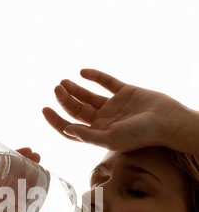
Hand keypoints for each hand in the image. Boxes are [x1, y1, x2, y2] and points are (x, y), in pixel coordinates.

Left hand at [43, 69, 193, 152]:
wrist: (166, 121)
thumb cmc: (140, 135)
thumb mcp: (111, 139)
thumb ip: (89, 135)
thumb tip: (67, 129)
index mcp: (98, 134)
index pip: (71, 128)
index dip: (56, 120)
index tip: (45, 109)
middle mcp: (103, 121)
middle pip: (77, 110)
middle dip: (64, 100)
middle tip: (56, 88)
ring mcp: (113, 106)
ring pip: (88, 96)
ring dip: (75, 89)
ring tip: (62, 82)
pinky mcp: (124, 92)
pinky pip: (106, 82)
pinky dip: (95, 76)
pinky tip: (82, 72)